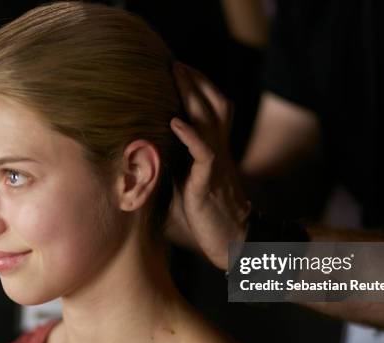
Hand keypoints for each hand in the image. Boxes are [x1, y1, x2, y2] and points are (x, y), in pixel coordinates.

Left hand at [166, 63, 250, 269]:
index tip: (178, 69)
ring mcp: (215, 163)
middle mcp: (218, 149)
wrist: (233, 240)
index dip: (199, 87)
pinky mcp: (209, 181)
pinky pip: (205, 152)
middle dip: (195, 81)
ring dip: (193, 95)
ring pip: (211, 119)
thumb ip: (177, 160)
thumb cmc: (207, 213)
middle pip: (213, 104)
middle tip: (174, 62)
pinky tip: (175, 121)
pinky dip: (190, 135)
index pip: (212, 108)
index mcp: (213, 148)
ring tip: (177, 74)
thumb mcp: (189, 180)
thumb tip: (149, 148)